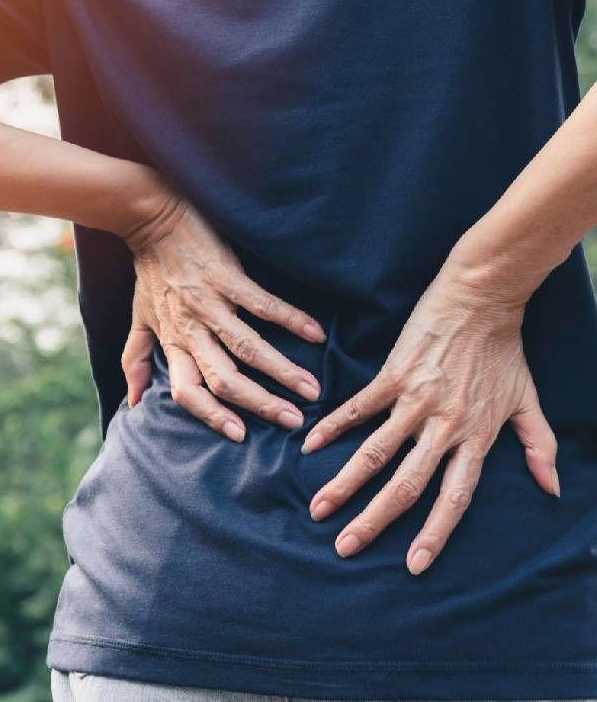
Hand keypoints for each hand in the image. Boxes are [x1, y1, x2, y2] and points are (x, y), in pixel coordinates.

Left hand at [119, 182, 325, 441]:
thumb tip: (133, 404)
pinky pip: (262, 304)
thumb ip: (135, 361)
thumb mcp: (139, 318)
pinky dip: (290, 319)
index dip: (212, 416)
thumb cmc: (149, 270)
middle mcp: (191, 328)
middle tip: (295, 421)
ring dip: (282, 371)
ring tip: (312, 389)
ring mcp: (210, 303)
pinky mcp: (227, 275)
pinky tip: (316, 334)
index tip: (240, 435)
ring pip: (248, 348)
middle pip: (226, 378)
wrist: (152, 216)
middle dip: (261, 404)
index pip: (189, 391)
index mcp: (172, 342)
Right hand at [301, 256, 559, 572]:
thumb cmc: (505, 350)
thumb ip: (539, 445)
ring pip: (376, 451)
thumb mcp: (528, 400)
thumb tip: (553, 489)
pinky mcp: (394, 374)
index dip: (435, 533)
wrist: (482, 298)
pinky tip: (311, 445)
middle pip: (406, 483)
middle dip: (374, 520)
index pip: (454, 496)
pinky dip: (335, 426)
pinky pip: (360, 406)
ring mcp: (416, 399)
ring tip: (320, 509)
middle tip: (345, 548)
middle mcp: (444, 425)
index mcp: (476, 436)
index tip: (413, 565)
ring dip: (345, 482)